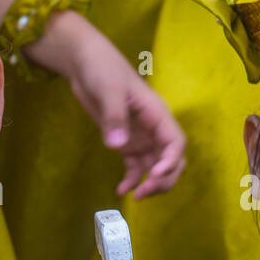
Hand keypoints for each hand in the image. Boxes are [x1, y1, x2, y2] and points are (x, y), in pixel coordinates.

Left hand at [27, 12, 186, 197]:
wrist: (84, 62)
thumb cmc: (102, 69)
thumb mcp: (108, 90)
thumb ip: (114, 117)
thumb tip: (117, 146)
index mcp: (157, 114)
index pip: (175, 142)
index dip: (170, 162)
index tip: (153, 175)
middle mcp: (153, 128)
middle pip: (171, 160)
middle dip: (163, 179)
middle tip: (144, 192)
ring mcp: (140, 136)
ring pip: (154, 166)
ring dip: (150, 184)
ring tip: (135, 197)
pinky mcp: (125, 141)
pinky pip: (134, 165)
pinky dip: (131, 179)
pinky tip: (122, 190)